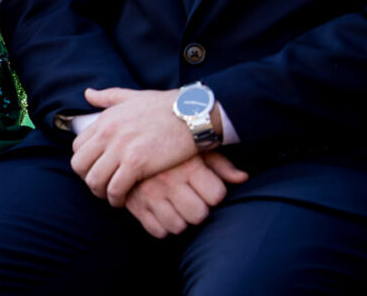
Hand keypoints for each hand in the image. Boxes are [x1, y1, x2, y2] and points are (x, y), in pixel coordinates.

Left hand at [71, 87, 199, 204]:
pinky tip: (123, 200)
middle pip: (79, 165)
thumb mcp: (131, 96)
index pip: (77, 147)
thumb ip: (107, 97)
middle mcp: (107, 133)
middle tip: (101, 185)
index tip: (96, 170)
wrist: (191, 113)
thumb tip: (87, 93)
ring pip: (94, 179)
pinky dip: (116, 198)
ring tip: (111, 196)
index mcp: (105, 119)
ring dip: (100, 192)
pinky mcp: (137, 163)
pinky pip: (115, 188)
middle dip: (87, 178)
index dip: (84, 162)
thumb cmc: (165, 106)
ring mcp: (121, 148)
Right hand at [124, 152, 247, 238]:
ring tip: (176, 207)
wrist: (123, 136)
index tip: (208, 188)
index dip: (215, 194)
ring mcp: (150, 193)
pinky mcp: (134, 204)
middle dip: (198, 210)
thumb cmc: (165, 142)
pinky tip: (161, 212)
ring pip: (177, 226)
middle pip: (198, 215)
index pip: (216, 195)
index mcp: (187, 164)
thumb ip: (220, 163)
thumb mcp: (193, 146)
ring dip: (180, 220)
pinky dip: (161, 226)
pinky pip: (156, 230)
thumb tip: (243, 177)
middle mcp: (168, 180)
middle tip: (192, 200)